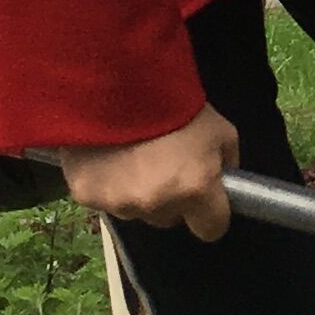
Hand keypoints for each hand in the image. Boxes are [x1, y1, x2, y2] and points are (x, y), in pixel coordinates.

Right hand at [59, 106, 235, 240]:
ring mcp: (120, 203)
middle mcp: (158, 204)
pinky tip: (108, 157)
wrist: (114, 84)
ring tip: (133, 156)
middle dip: (172, 199)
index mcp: (196, 189)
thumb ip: (226, 162)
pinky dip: (108, 184)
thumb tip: (223, 182)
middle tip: (166, 165)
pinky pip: (105, 200)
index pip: (212, 229)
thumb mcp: (221, 130)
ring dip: (138, 193)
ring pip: (136, 210)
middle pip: (171, 219)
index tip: (206, 200)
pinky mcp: (87, 197)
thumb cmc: (175, 104)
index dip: (211, 214)